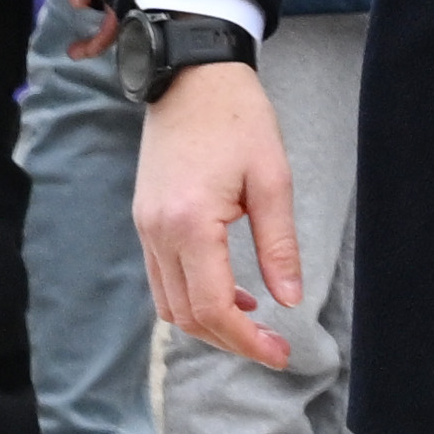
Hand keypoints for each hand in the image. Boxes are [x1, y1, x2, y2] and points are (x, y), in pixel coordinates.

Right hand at [132, 59, 308, 373]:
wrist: (191, 78)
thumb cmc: (239, 120)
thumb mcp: (273, 180)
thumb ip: (279, 245)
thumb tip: (288, 300)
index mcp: (189, 224)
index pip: (212, 308)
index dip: (246, 342)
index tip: (281, 356)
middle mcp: (157, 231)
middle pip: (186, 315)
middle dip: (229, 342)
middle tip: (274, 349)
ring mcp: (144, 226)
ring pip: (168, 302)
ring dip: (208, 322)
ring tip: (255, 325)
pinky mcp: (144, 219)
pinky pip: (162, 277)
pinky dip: (192, 296)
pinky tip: (232, 293)